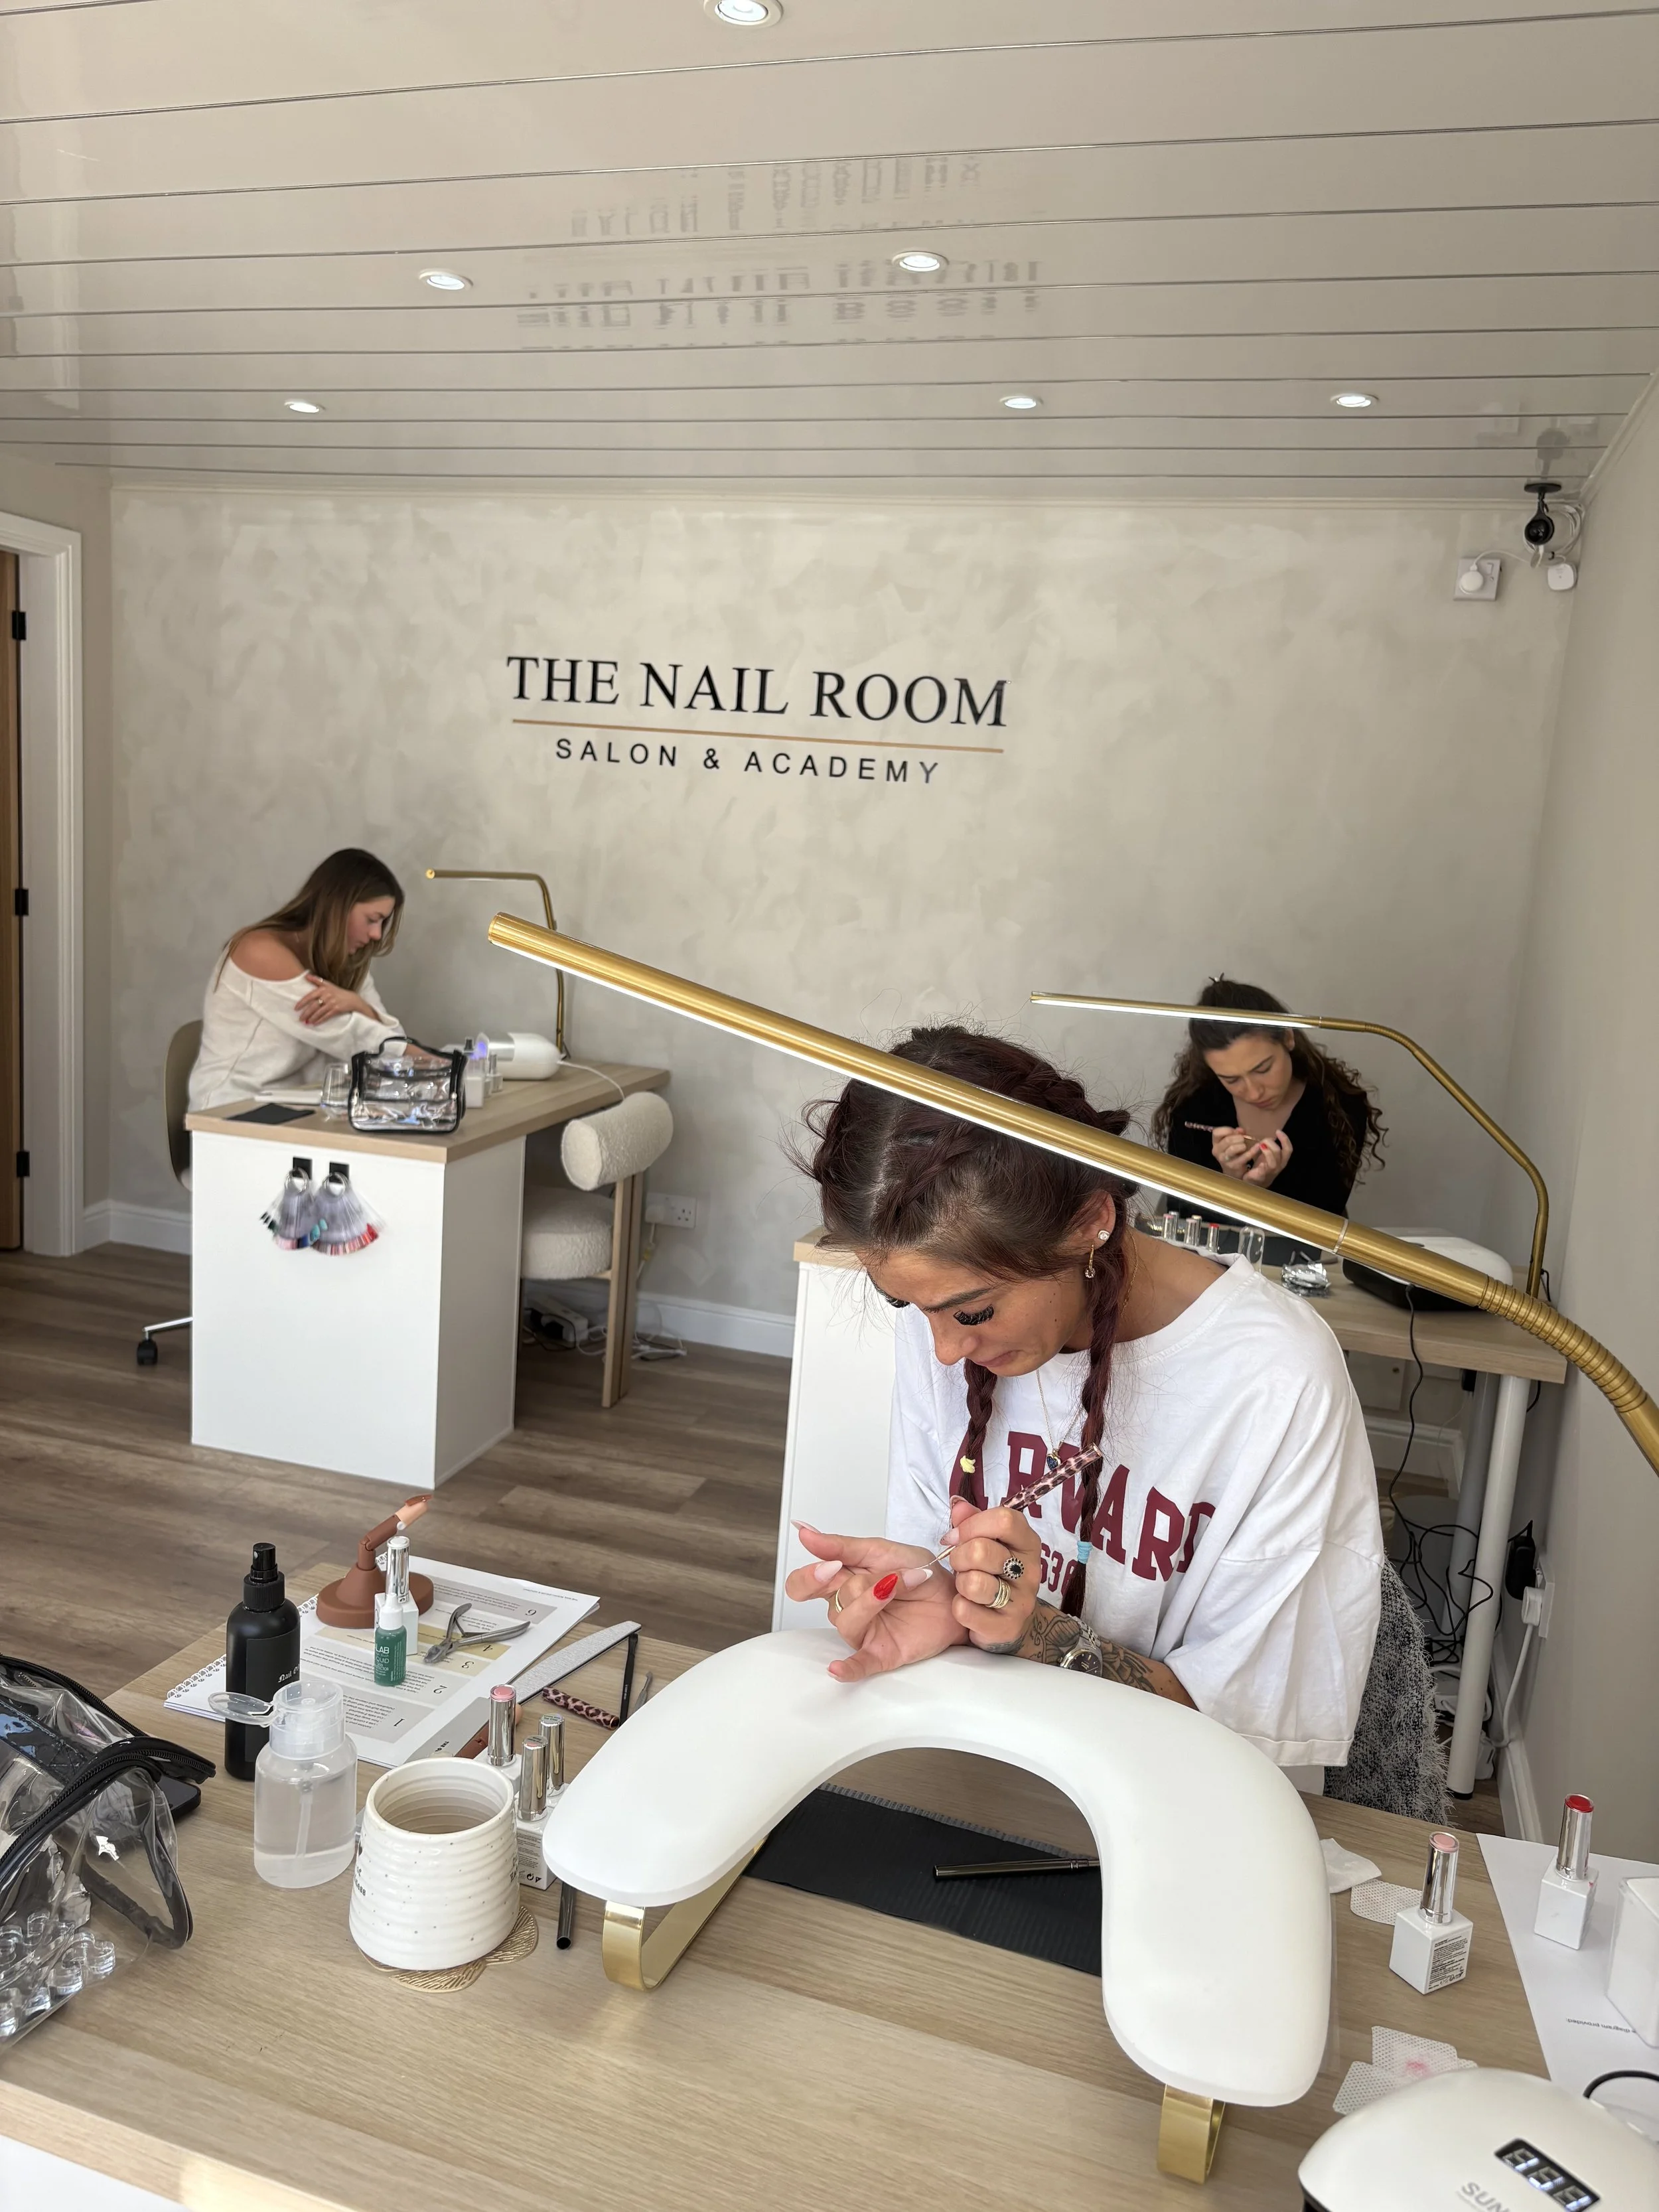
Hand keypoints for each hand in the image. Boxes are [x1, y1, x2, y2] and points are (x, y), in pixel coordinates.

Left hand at [296, 975, 375, 1026]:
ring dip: (312, 1018)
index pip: (309, 996)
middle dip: (306, 1013)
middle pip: (313, 1006)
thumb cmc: (337, 992)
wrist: (352, 999)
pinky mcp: (337, 1009)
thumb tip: (306, 976)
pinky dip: (320, 1020)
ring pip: (319, 1012)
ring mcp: (332, 1003)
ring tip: (306, 1022)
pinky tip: (315, 1023)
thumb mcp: (328, 984)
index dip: (302, 1003)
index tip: (296, 1008)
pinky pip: (326, 1016)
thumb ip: (316, 980)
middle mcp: (327, 995)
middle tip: (300, 1019)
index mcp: (323, 989)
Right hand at [785, 1522, 963, 1682]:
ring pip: (844, 1620)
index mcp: (843, 1580)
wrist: (955, 1594)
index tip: (830, 1562)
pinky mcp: (881, 1652)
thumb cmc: (920, 1571)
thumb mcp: (882, 1550)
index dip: (810, 1575)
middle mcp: (847, 1607)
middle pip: (817, 1601)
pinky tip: (837, 1668)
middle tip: (837, 1570)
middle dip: (821, 1583)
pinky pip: (859, 1665)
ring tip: (896, 1583)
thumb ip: (843, 1546)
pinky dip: (847, 1668)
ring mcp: (863, 1631)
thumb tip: (804, 1532)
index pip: (804, 1583)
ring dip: (869, 1599)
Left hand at [939, 1495, 1042, 1651]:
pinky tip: (968, 1606)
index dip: (971, 1525)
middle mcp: (1030, 1570)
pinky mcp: (1007, 1627)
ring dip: (960, 1583)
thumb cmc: (993, 1572)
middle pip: (982, 1550)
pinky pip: (965, 1611)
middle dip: (958, 1556)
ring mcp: (1022, 1601)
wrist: (1009, 1621)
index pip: (1004, 1520)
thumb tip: (957, 1505)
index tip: (954, 1536)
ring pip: (973, 1582)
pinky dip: (959, 1607)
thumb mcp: (986, 1542)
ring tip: (966, 1585)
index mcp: (1027, 1542)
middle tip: (959, 1564)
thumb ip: (971, 1521)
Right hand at [1210, 1126, 1256, 1178]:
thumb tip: (1240, 1130)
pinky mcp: (1233, 1166)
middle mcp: (1217, 1151)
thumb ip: (1236, 1134)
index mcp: (1216, 1143)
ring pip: (1233, 1148)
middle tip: (1243, 1139)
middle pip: (1227, 1140)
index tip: (1235, 1132)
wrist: (1234, 1171)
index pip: (1217, 1132)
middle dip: (1238, 1138)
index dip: (1228, 1130)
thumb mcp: (1233, 1142)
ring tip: (1245, 1146)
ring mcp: (1224, 1160)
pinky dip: (1252, 1151)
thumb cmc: (1234, 1154)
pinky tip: (1257, 1146)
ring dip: (1242, 1145)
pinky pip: (1244, 1156)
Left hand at [1241, 1130, 1290, 1185]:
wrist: (1256, 1182)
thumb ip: (1270, 1147)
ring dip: (1267, 1152)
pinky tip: (1259, 1162)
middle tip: (1263, 1141)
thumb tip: (1269, 1137)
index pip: (1288, 1149)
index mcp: (1282, 1159)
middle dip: (1272, 1143)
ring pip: (1273, 1162)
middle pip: (1281, 1153)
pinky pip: (1264, 1171)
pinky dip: (1262, 1165)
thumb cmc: (1263, 1166)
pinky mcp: (1262, 1176)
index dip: (1285, 1139)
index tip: (1278, 1131)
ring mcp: (1271, 1172)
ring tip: (1260, 1146)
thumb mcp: (1268, 1155)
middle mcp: (1279, 1166)